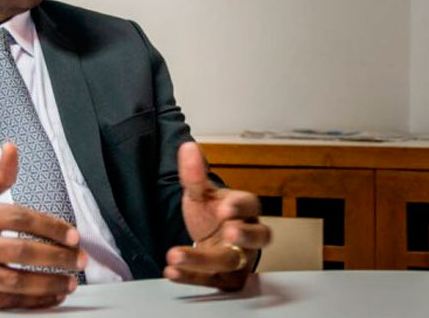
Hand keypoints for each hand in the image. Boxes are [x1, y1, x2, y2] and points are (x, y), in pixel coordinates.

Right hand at [0, 142, 86, 308]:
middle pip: (22, 251)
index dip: (50, 227)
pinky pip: (5, 302)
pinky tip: (50, 296)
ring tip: (70, 281)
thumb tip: (13, 149)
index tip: (72, 235)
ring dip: (48, 284)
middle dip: (57, 257)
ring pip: (16, 282)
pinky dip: (31, 302)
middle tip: (80, 259)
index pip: (19, 218)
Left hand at [164, 142, 270, 290]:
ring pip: (230, 262)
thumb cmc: (211, 213)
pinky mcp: (226, 279)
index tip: (226, 207)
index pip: (251, 206)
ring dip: (202, 260)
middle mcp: (248, 236)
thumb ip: (194, 174)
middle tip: (228, 232)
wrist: (208, 239)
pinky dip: (190, 277)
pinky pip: (212, 281)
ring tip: (175, 254)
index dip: (241, 207)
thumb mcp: (201, 193)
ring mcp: (239, 259)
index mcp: (244, 210)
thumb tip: (187, 148)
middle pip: (257, 238)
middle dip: (245, 236)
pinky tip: (171, 271)